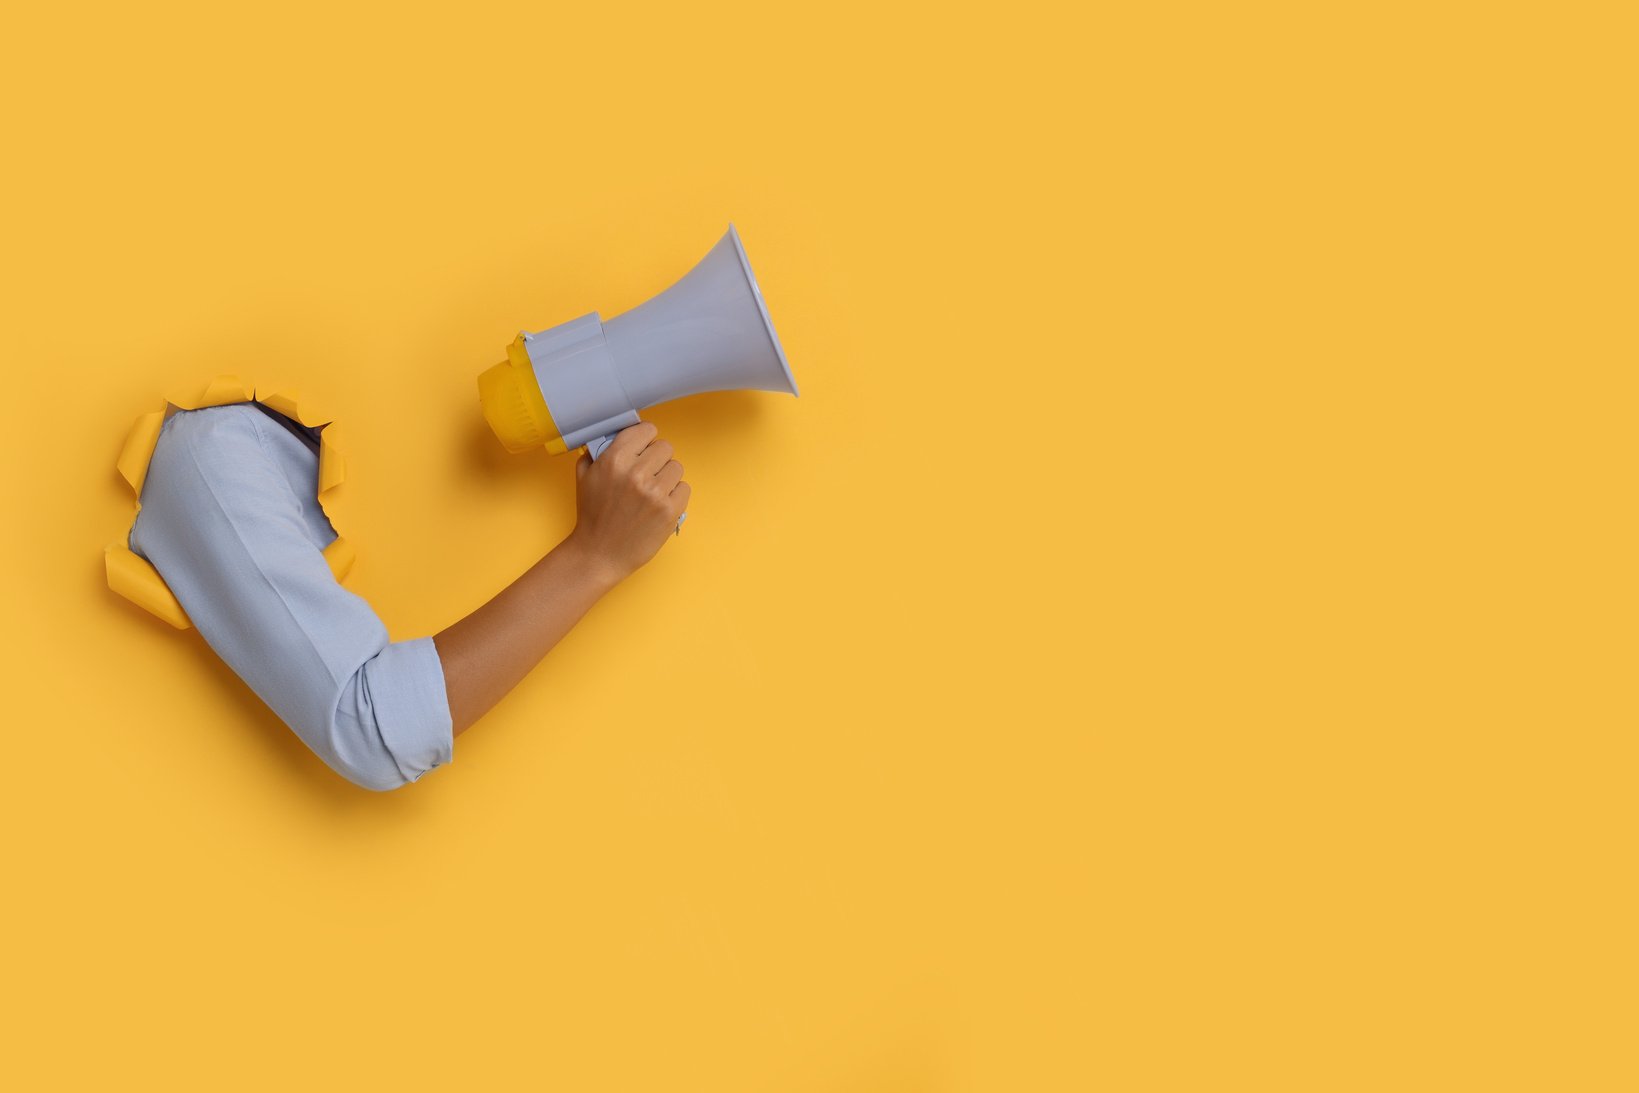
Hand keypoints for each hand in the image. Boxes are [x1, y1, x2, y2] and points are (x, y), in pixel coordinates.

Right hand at [563, 422, 689, 583]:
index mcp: (615, 459)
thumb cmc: (593, 516)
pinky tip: (659, 504)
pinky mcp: (669, 510)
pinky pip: (684, 488)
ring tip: (652, 492)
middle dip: (657, 459)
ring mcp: (655, 492)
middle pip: (665, 447)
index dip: (645, 440)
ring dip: (667, 477)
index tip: (643, 449)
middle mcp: (636, 472)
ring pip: (677, 467)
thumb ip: (598, 452)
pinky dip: (675, 495)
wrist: (599, 554)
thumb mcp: (585, 477)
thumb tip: (614, 435)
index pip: (647, 429)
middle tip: (647, 474)